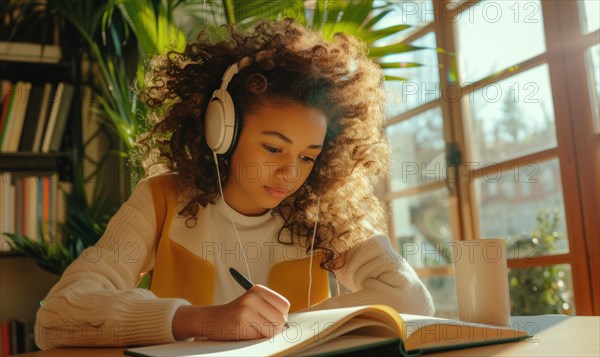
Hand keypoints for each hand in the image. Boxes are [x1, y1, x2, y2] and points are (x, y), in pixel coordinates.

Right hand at [172, 284, 289, 340]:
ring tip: (253, 329)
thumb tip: (287, 322)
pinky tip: (245, 332)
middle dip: (274, 327)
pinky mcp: (241, 323)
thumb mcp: (253, 303)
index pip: (284, 305)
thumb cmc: (235, 314)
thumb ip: (270, 308)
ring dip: (266, 334)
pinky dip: (256, 338)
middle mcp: (253, 297)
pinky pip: (261, 337)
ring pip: (273, 329)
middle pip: (281, 319)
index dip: (280, 316)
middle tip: (260, 326)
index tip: (270, 318)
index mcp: (258, 289)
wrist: (210, 319)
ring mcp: (247, 309)